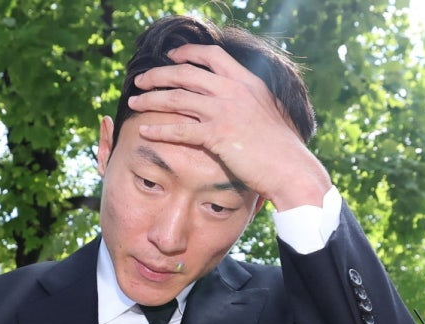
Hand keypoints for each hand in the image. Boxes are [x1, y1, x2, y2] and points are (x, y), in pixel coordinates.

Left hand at [128, 44, 331, 211]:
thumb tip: (237, 100)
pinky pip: (179, 129)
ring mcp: (224, 111)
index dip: (186, 53)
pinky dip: (158, 130)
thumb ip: (249, 99)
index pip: (211, 56)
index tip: (170, 57)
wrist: (291, 168)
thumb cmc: (281, 147)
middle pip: (185, 73)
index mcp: (247, 81)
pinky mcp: (217, 135)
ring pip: (176, 98)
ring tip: (133, 102)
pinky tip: (144, 131)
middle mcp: (233, 90)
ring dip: (150, 99)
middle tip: (140, 80)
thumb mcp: (268, 111)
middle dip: (158, 75)